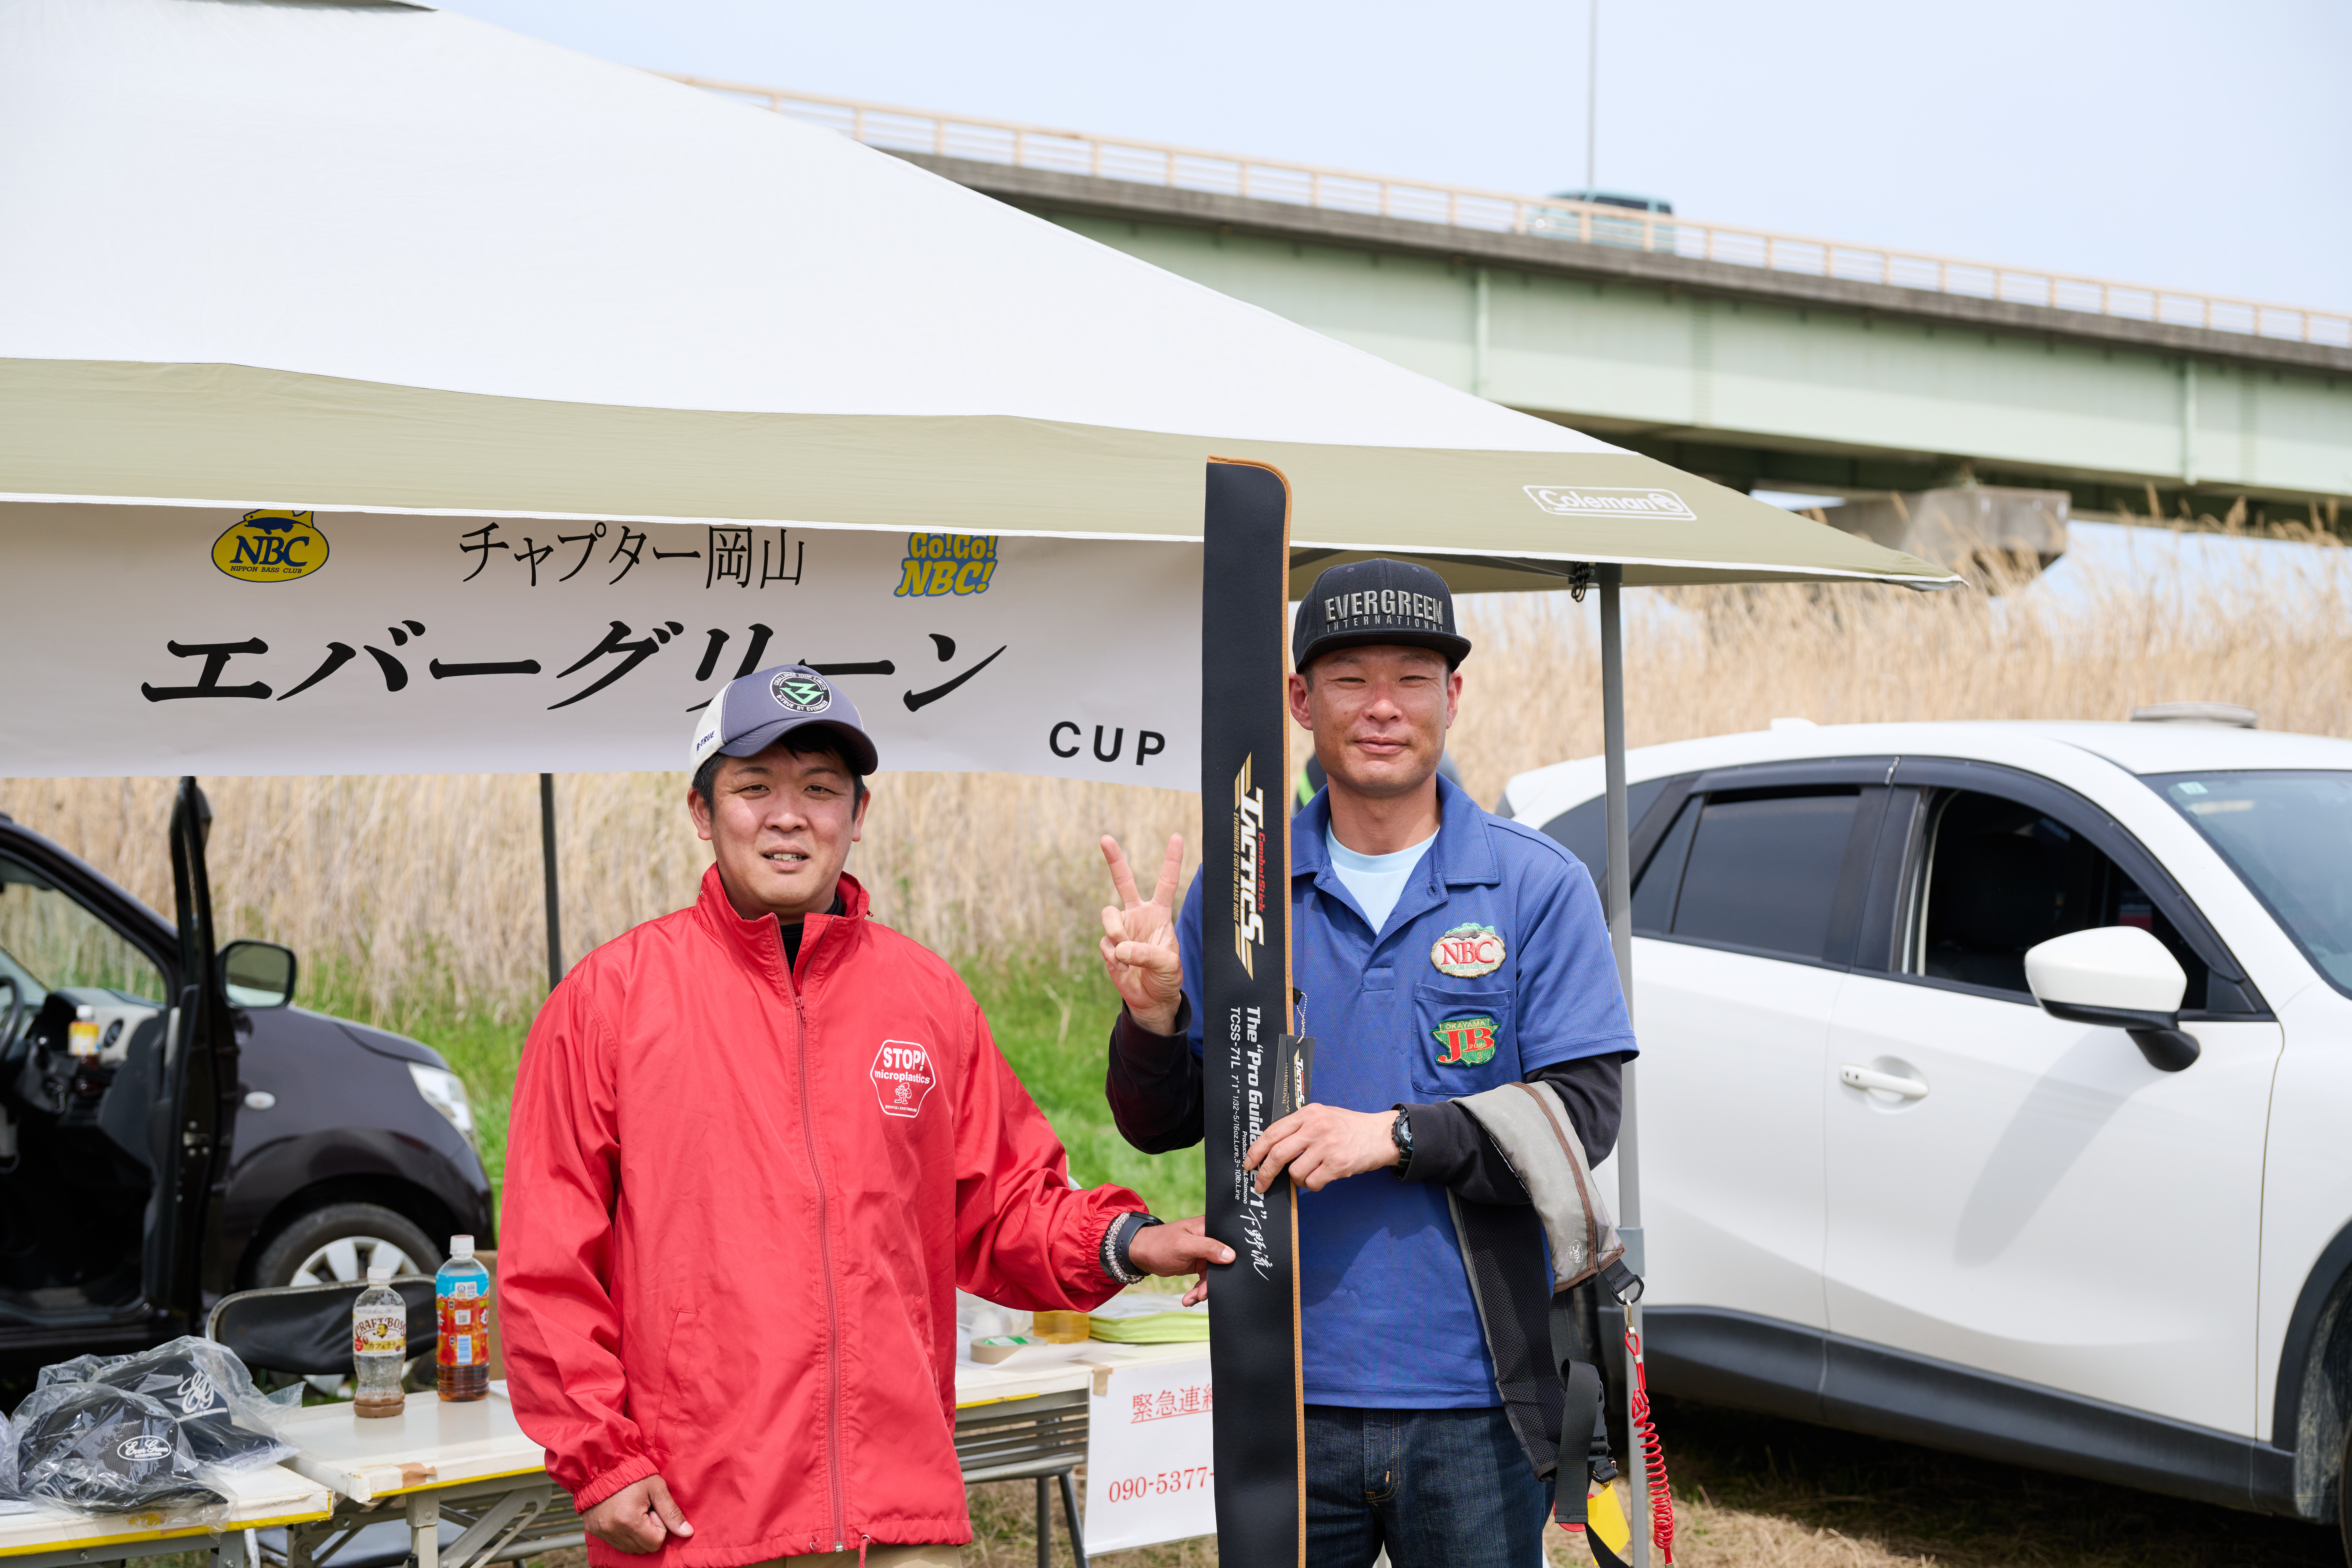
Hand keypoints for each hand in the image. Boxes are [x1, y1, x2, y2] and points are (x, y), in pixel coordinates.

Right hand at [584, 1475, 691, 1553]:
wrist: (603, 1466)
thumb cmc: (633, 1474)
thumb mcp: (657, 1488)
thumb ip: (672, 1513)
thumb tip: (688, 1533)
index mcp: (630, 1521)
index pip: (655, 1543)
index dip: (659, 1527)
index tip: (653, 1510)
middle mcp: (614, 1531)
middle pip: (643, 1548)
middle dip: (648, 1532)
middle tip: (644, 1510)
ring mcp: (603, 1532)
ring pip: (629, 1548)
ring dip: (636, 1535)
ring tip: (633, 1512)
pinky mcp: (595, 1530)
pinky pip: (615, 1543)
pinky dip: (623, 1534)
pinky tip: (623, 1516)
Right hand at [1099, 834, 1185, 1034]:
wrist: (1151, 999)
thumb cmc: (1166, 978)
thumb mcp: (1168, 965)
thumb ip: (1147, 954)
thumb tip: (1120, 947)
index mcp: (1160, 913)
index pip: (1166, 882)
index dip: (1171, 860)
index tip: (1176, 836)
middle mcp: (1138, 915)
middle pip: (1124, 881)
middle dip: (1114, 859)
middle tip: (1105, 838)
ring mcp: (1121, 928)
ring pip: (1108, 914)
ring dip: (1117, 931)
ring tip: (1126, 954)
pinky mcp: (1108, 944)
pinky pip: (1105, 942)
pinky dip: (1113, 957)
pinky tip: (1123, 967)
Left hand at [1127, 1214, 1231, 1306]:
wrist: (1141, 1254)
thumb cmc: (1160, 1243)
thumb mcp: (1184, 1245)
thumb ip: (1208, 1248)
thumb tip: (1231, 1255)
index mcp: (1209, 1228)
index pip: (1229, 1242)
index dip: (1232, 1258)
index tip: (1228, 1276)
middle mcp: (1209, 1239)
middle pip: (1223, 1263)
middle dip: (1214, 1281)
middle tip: (1203, 1294)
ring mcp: (1204, 1253)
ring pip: (1213, 1275)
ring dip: (1204, 1289)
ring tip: (1193, 1299)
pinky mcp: (1198, 1265)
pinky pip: (1204, 1280)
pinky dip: (1198, 1291)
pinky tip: (1189, 1299)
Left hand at [1245, 1105, 1399, 1193]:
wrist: (1381, 1135)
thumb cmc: (1349, 1127)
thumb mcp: (1322, 1115)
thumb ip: (1299, 1127)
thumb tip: (1271, 1147)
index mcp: (1308, 1114)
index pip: (1272, 1132)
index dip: (1256, 1150)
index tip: (1249, 1163)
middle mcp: (1316, 1128)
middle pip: (1277, 1154)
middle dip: (1265, 1173)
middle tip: (1260, 1184)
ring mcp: (1327, 1147)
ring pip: (1295, 1172)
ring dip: (1297, 1179)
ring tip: (1309, 1173)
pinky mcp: (1337, 1165)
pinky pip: (1312, 1183)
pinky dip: (1313, 1184)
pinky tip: (1323, 1176)